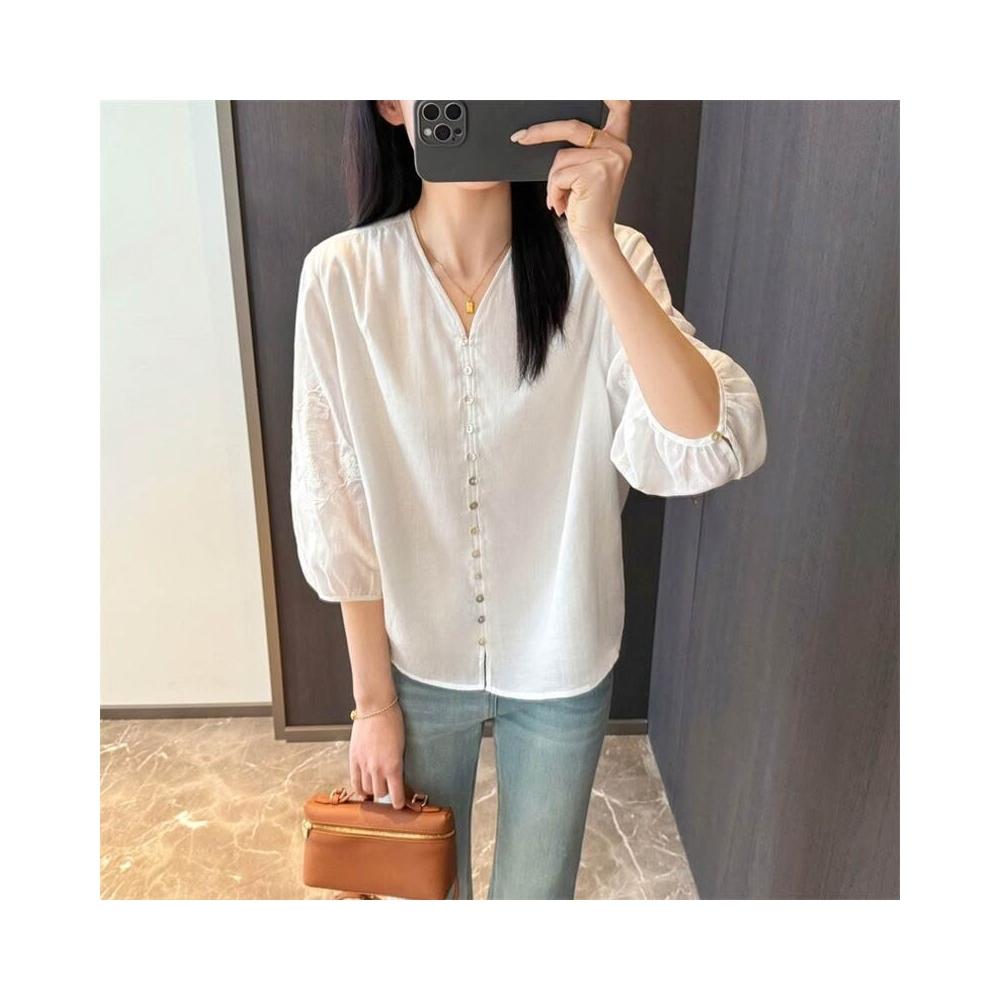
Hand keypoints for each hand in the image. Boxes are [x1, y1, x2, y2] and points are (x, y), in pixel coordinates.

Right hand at [348, 700, 406, 808]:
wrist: (376, 707)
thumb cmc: (393, 722)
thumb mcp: (402, 746)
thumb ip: (397, 764)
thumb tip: (396, 777)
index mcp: (393, 766)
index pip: (396, 794)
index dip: (399, 803)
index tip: (400, 805)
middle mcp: (377, 768)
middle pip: (380, 793)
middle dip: (386, 794)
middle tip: (388, 793)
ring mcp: (363, 764)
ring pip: (367, 789)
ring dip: (372, 791)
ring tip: (376, 790)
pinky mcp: (353, 758)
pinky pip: (354, 781)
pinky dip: (359, 789)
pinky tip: (363, 791)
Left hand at [510, 100, 631, 245]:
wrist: (595, 237)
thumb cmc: (587, 206)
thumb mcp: (587, 172)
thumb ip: (579, 149)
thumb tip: (547, 130)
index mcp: (618, 144)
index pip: (620, 106)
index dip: (608, 90)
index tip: (597, 83)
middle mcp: (619, 148)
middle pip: (572, 126)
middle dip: (541, 132)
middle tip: (520, 137)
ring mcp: (609, 159)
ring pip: (561, 156)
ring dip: (553, 180)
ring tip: (563, 197)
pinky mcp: (595, 173)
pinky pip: (559, 173)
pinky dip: (554, 190)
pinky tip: (564, 203)